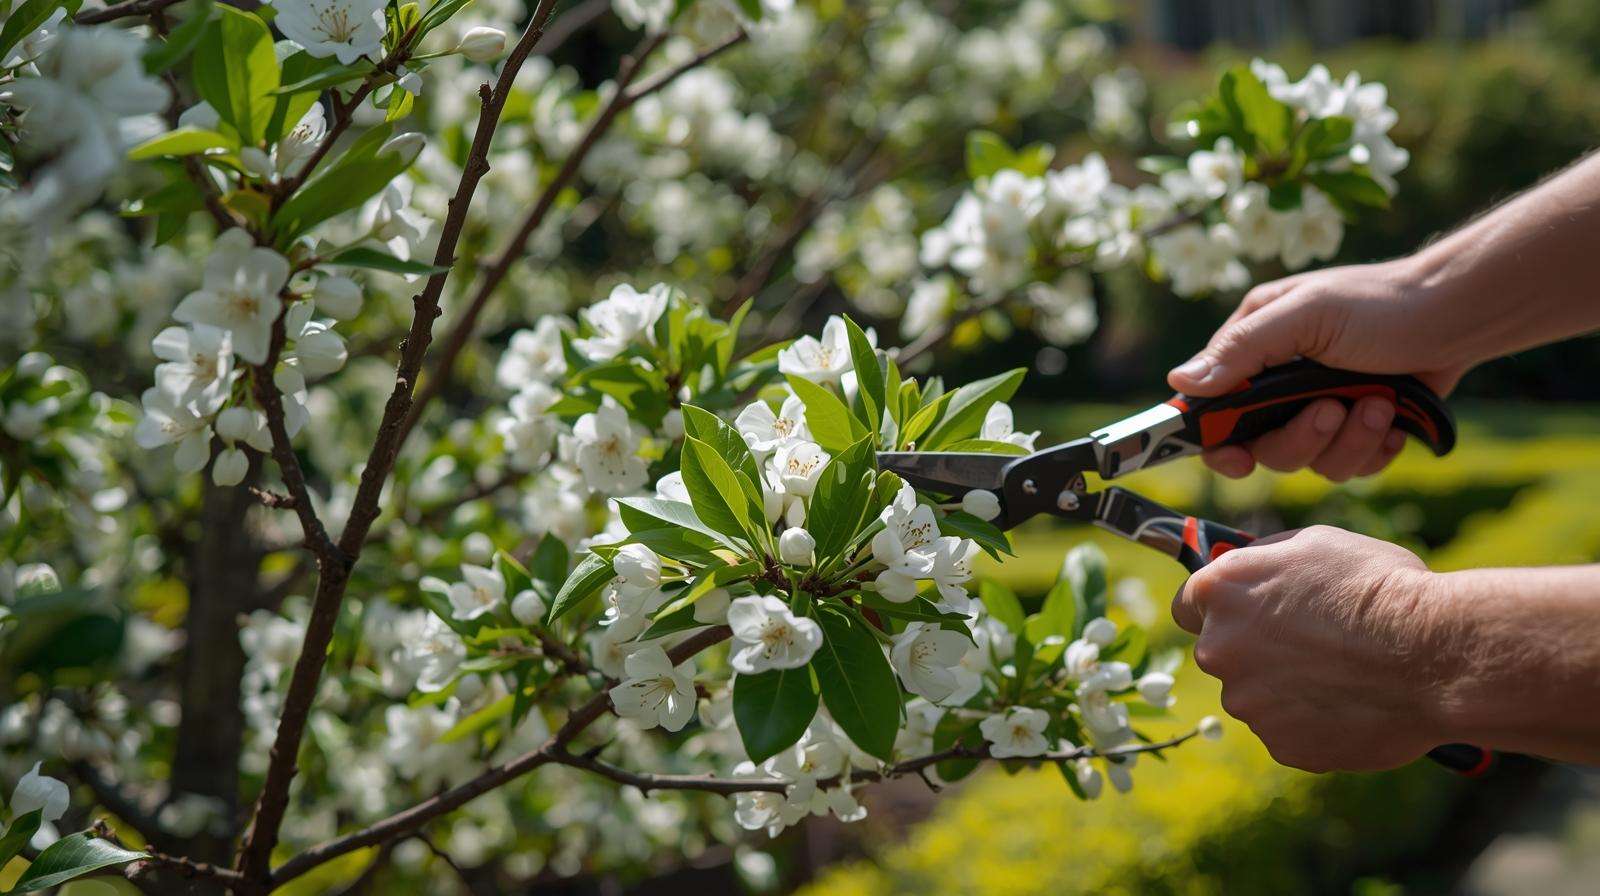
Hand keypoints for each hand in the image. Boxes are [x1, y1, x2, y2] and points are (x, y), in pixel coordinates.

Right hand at [1167, 258, 1473, 481]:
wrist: (1462, 314)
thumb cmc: (1382, 302)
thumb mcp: (1306, 315)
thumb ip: (1243, 350)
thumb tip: (1179, 383)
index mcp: (1256, 346)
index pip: (1212, 407)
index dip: (1217, 440)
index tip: (1237, 459)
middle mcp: (1280, 381)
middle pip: (1263, 446)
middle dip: (1302, 436)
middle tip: (1334, 409)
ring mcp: (1321, 407)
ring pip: (1310, 462)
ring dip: (1347, 441)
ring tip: (1379, 406)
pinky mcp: (1359, 428)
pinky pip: (1349, 466)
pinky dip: (1372, 451)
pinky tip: (1393, 423)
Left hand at [1171, 526, 1454, 771]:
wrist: (1432, 655)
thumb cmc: (1379, 588)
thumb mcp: (1315, 544)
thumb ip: (1265, 561)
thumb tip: (1245, 565)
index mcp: (1220, 593)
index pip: (1189, 605)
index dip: (1221, 609)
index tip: (1245, 614)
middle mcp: (1218, 649)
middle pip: (1223, 653)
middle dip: (1257, 650)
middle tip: (1313, 645)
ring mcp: (1247, 702)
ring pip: (1257, 696)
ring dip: (1286, 688)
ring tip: (1345, 673)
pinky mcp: (1280, 744)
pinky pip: (1290, 730)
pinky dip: (1314, 721)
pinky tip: (1353, 703)